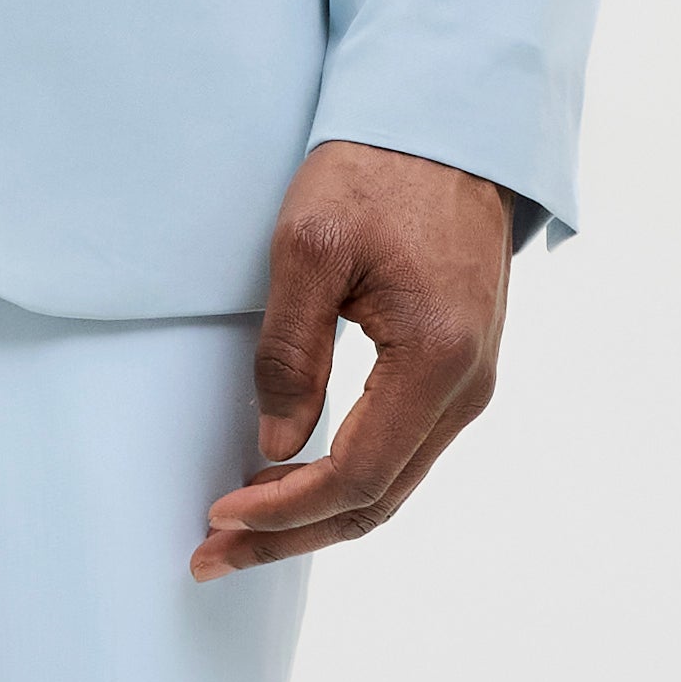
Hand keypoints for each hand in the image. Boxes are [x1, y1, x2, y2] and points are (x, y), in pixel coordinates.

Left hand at [193, 139, 513, 576]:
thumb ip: (289, 354)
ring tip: (236, 533)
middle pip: (377, 500)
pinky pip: (399, 451)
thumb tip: (272, 449)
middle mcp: (468, 386)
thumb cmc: (378, 170)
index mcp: (437, 359)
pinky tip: (287, 483)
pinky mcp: (457, 370)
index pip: (356, 476)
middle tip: (209, 558)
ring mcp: (471, 382)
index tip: (216, 516)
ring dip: (314, 515)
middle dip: (290, 536)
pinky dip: (342, 481)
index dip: (283, 511)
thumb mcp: (309, 249)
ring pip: (391, 484)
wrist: (451, 123)